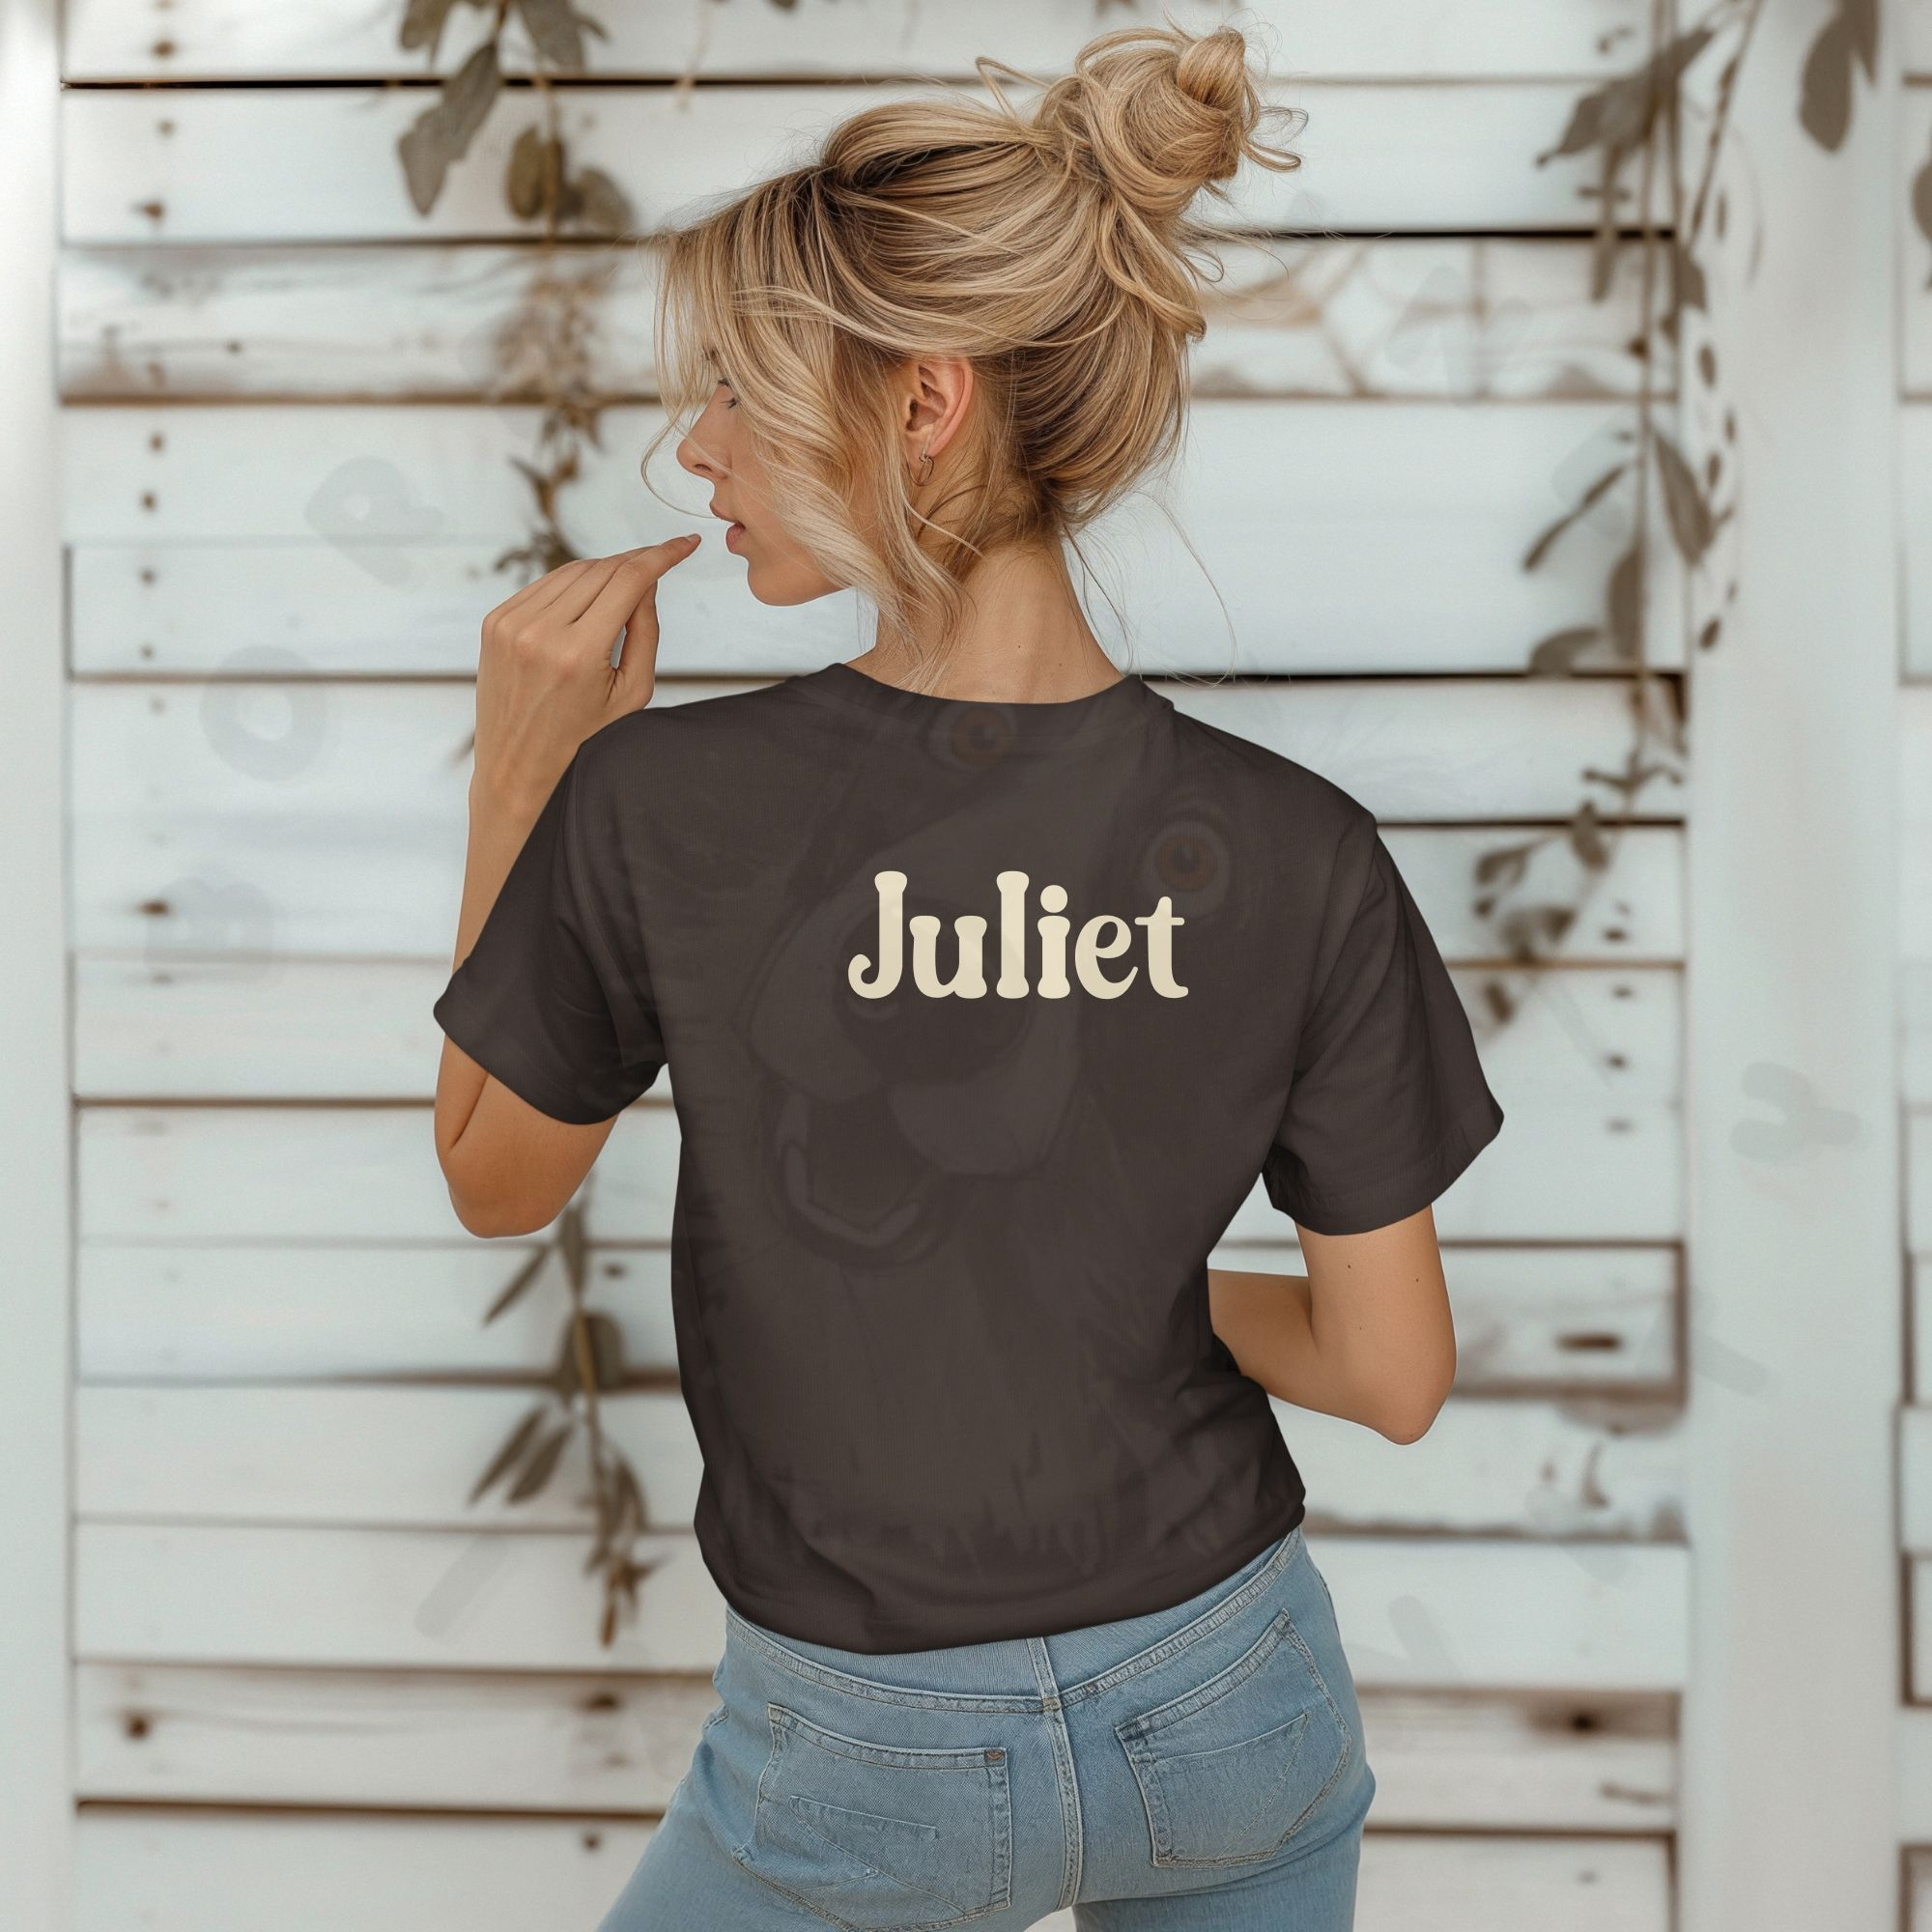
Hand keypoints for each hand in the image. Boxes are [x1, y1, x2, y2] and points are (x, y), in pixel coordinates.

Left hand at [470, 534, 701, 818]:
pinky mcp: (495, 621)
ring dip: (605, 572)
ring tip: (624, 591)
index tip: (685, 544)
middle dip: (636, 563)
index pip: (629, 581)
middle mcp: (539, 632)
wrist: (516, 766)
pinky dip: (571, 586)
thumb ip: (645, 633)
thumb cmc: (582, 738)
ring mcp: (511, 623)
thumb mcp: (631, 694)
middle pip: (602, 570)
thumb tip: (649, 581)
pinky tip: (587, 603)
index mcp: (578, 654)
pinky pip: (544, 585)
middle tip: (660, 565)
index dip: (662, 556)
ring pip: (572, 571)